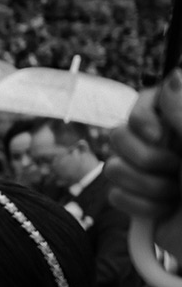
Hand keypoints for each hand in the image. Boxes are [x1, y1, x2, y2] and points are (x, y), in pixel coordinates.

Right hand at [108, 74, 181, 258]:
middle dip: (146, 159)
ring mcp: (149, 173)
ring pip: (112, 167)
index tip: (158, 135)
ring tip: (175, 196)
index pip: (145, 100)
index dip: (141, 116)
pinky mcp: (137, 201)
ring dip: (146, 186)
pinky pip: (114, 195)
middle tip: (177, 171)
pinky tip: (165, 211)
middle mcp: (167, 145)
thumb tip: (174, 75)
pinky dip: (141, 207)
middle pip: (119, 134)